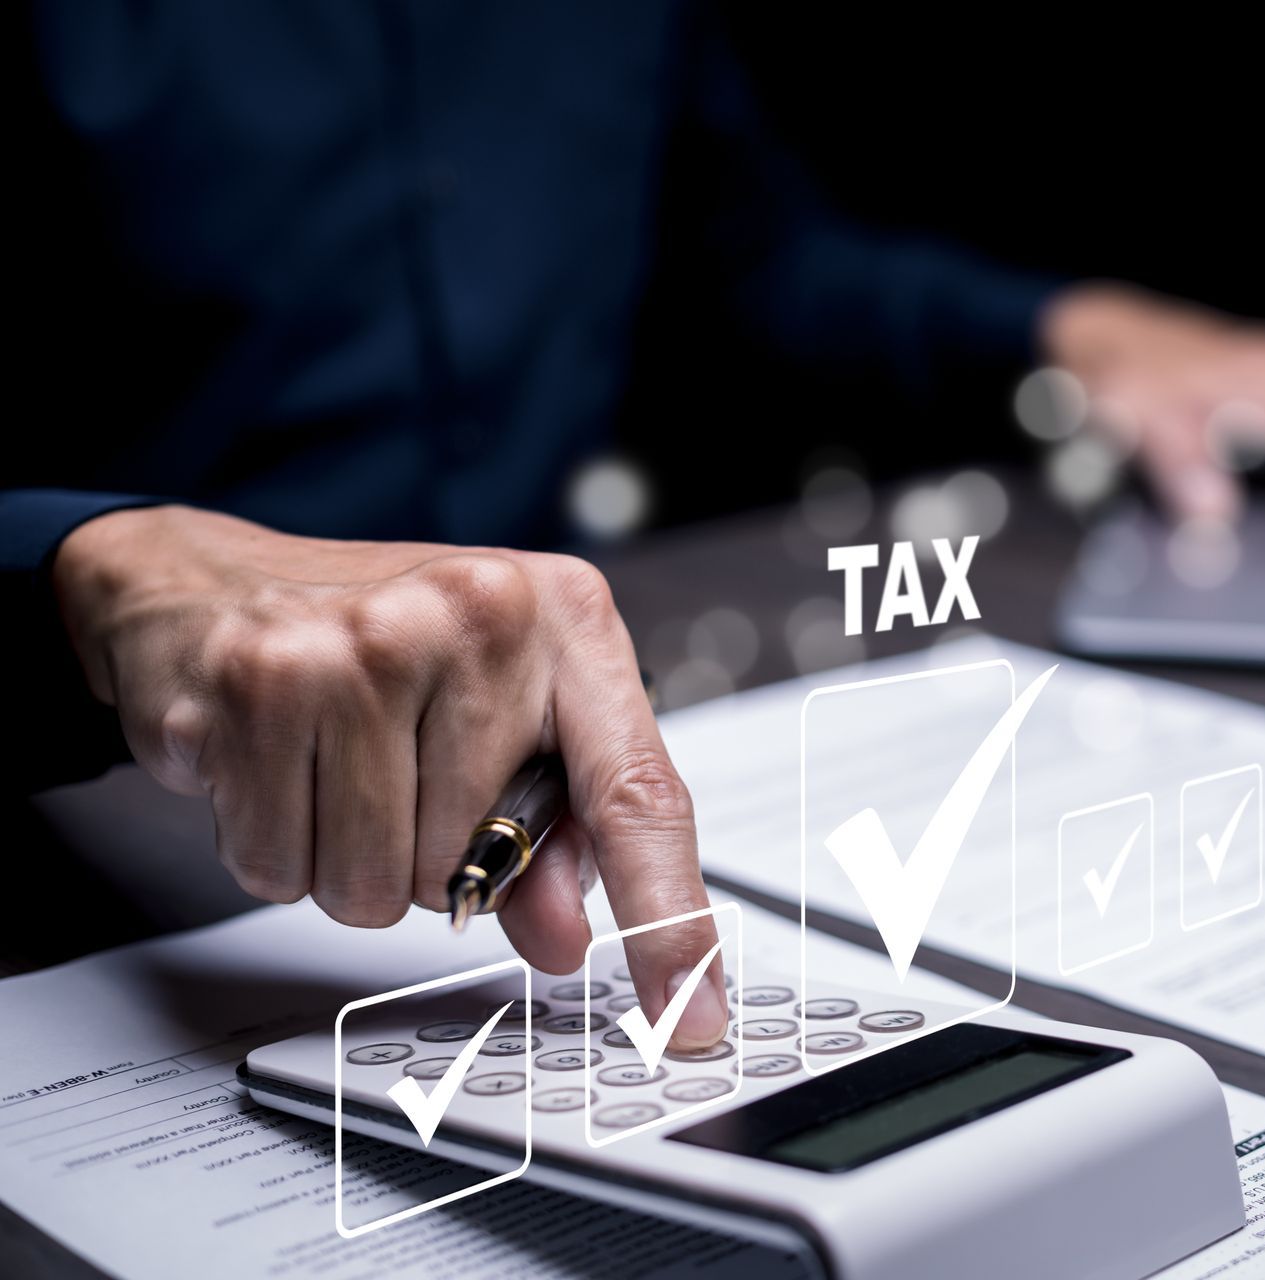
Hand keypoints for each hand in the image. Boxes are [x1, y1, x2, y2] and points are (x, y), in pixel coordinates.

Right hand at [52, 506, 726, 1047]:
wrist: (212, 580)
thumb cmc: (384, 643)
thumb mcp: (503, 712)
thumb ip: (554, 835)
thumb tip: (567, 943)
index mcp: (570, 621)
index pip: (640, 796)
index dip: (670, 919)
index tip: (694, 1015)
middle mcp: (479, 614)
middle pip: (479, 867)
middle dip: (430, 862)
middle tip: (396, 778)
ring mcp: (365, 642)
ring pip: (376, 885)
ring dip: (348, 865)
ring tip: (335, 773)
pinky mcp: (261, 680)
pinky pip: (282, 867)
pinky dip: (276, 848)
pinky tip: (277, 770)